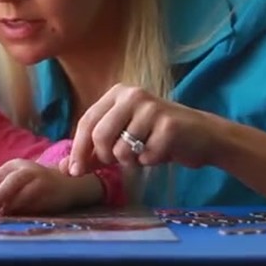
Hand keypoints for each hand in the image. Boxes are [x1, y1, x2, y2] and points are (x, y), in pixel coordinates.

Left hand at [0, 159, 82, 215]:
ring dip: (7, 202)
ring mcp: (39, 176)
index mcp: (15, 165)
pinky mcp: (48, 187)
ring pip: (20, 187)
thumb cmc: (36, 187)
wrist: (68, 185)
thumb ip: (1, 191)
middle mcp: (27, 168)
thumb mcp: (17, 184)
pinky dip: (22, 207)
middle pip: (8, 180)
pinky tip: (15, 215)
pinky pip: (33, 197)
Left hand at [66, 84, 215, 175]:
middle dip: (105, 157)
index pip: (86, 122)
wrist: (202, 135)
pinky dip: (150, 162)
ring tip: (145, 150)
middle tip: (121, 159)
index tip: (74, 171)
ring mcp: (152, 108)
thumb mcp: (122, 138)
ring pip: (122, 150)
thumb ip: (93, 152)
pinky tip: (162, 151)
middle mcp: (133, 95)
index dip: (77, 149)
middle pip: (100, 137)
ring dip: (131, 161)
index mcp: (117, 93)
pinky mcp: (169, 126)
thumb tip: (64, 169)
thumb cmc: (156, 136)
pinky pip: (145, 157)